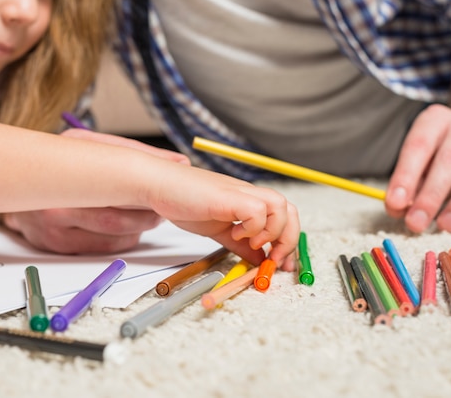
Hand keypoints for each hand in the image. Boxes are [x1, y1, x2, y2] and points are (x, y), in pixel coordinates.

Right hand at [3, 129, 188, 253]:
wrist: (12, 185)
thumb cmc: (60, 165)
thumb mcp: (91, 147)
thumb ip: (135, 154)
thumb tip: (180, 164)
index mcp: (66, 163)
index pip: (120, 179)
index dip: (150, 190)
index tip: (171, 190)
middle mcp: (55, 196)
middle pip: (117, 215)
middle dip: (147, 214)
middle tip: (162, 208)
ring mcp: (51, 224)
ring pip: (113, 235)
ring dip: (139, 228)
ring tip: (148, 217)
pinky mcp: (53, 244)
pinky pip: (101, 248)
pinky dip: (122, 240)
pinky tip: (127, 230)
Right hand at [141, 163, 299, 269]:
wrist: (160, 185)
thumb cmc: (184, 203)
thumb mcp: (219, 230)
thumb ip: (240, 244)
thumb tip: (259, 259)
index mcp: (249, 202)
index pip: (284, 217)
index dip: (289, 242)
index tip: (282, 265)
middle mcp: (249, 195)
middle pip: (289, 211)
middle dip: (289, 240)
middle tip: (274, 260)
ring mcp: (240, 193)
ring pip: (280, 206)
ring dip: (273, 231)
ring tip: (252, 243)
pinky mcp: (229, 196)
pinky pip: (256, 210)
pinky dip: (252, 227)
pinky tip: (235, 234)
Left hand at [385, 104, 450, 232]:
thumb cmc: (436, 151)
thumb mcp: (416, 159)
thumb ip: (406, 183)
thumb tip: (398, 210)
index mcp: (434, 120)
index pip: (418, 146)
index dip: (405, 176)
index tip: (394, 203)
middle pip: (450, 160)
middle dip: (431, 196)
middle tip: (416, 223)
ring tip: (444, 226)